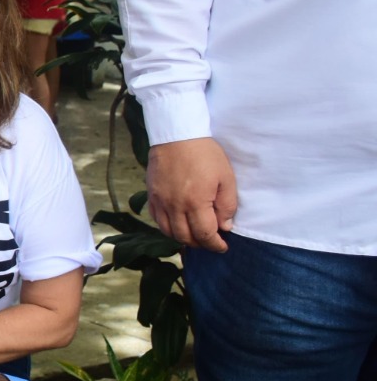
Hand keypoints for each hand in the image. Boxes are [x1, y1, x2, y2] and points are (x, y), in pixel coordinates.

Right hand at [147, 137, 236, 252]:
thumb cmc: (205, 153)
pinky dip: (167, 226)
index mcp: (196, 202)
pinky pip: (156, 219)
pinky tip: (176, 223)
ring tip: (194, 234)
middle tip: (210, 241)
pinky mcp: (152, 194)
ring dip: (182, 238)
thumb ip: (227, 205)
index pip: (205, 234)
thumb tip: (225, 226)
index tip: (223, 246)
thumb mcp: (226, 177)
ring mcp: (161, 201)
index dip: (215, 245)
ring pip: (168, 231)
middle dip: (200, 244)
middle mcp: (175, 206)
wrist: (177, 134)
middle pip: (185, 237)